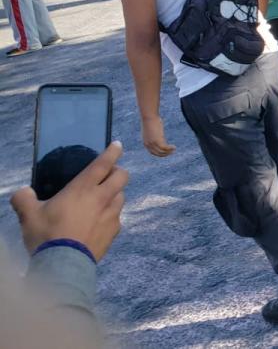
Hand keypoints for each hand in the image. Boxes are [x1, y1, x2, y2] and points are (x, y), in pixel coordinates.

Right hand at [10, 141, 128, 260]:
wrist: (64, 264)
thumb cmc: (47, 235)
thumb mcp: (28, 215)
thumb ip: (24, 199)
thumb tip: (23, 192)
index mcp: (83, 189)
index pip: (103, 164)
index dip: (112, 152)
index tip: (117, 145)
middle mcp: (102, 198)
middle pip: (122, 177)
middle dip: (118, 171)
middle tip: (108, 175)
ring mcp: (111, 215)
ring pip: (122, 196)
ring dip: (115, 194)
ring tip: (102, 199)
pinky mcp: (114, 231)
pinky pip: (117, 217)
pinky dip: (111, 214)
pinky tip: (99, 221)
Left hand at [140, 115, 175, 156]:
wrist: (149, 117)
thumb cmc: (150, 120)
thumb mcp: (151, 129)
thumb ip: (153, 133)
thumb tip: (157, 131)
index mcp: (146, 142)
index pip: (153, 152)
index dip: (160, 153)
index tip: (166, 152)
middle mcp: (148, 144)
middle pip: (158, 153)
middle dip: (165, 154)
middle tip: (171, 152)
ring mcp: (153, 143)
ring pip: (162, 151)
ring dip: (169, 152)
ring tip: (174, 149)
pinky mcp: (158, 141)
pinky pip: (165, 148)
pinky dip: (170, 148)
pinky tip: (174, 147)